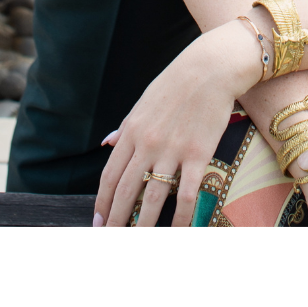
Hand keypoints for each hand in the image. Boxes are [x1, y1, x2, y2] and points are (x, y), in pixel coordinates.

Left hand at [93, 22, 258, 229]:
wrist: (210, 68)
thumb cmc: (176, 83)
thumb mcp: (143, 102)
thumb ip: (125, 127)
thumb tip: (107, 143)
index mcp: (132, 131)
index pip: (110, 174)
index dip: (102, 200)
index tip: (97, 219)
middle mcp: (147, 143)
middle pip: (126, 190)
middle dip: (115, 218)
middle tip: (109, 236)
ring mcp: (172, 150)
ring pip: (151, 198)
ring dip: (142, 225)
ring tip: (136, 238)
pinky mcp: (197, 154)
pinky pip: (186, 194)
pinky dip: (180, 217)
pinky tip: (178, 230)